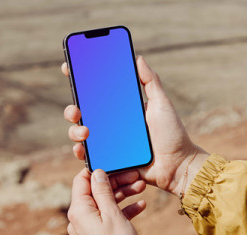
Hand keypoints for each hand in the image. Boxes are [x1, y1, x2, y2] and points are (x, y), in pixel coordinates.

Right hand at [62, 56, 208, 196]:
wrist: (177, 165)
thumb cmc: (172, 135)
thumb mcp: (162, 104)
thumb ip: (151, 82)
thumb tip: (138, 58)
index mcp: (121, 109)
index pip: (96, 93)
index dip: (80, 81)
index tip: (69, 69)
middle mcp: (111, 124)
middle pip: (83, 113)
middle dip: (72, 109)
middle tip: (76, 109)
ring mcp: (108, 143)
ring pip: (81, 133)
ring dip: (75, 130)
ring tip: (85, 131)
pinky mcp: (109, 161)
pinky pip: (89, 156)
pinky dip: (81, 151)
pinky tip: (83, 147)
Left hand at [67, 168, 143, 234]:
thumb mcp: (112, 213)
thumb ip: (103, 191)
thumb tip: (96, 172)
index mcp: (78, 210)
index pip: (81, 181)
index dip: (98, 170)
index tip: (114, 164)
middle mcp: (79, 218)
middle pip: (96, 191)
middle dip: (116, 183)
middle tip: (136, 176)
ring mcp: (89, 227)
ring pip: (105, 203)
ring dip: (123, 194)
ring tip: (142, 187)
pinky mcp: (99, 234)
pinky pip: (109, 216)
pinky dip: (123, 210)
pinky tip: (141, 205)